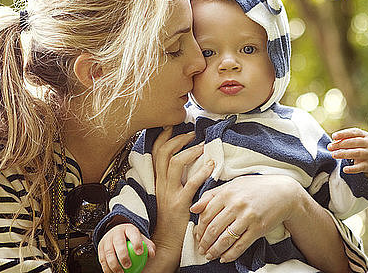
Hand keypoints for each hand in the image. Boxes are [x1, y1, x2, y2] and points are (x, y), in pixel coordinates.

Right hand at [98, 223, 154, 272]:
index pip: (133, 233)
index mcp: (128, 228)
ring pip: (108, 252)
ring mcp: (107, 239)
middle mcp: (116, 232)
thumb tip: (152, 254)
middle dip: (123, 255)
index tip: (140, 253)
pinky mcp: (100, 247)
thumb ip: (147, 246)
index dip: (136, 242)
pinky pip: (102, 259)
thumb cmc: (131, 239)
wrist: (116, 233)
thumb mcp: (141, 239)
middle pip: (118, 243)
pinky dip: (107, 268)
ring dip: (114, 265)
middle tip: (128, 266)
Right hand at [147, 127, 213, 270]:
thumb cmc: (170, 218)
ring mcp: (169, 193)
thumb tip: (183, 160)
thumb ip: (171, 178)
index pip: (155, 151)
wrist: (165, 242)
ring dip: (190, 151)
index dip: (163, 136)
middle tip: (192, 133)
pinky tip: (211, 166)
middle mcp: (161, 183)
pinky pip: (190, 184)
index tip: (174, 125)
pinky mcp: (180, 204)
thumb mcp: (166, 194)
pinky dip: (201, 172)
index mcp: (157, 180)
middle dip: (178, 138)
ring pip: (175, 163)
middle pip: (164, 152)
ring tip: (202, 147)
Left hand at [189, 175, 302, 263]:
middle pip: (213, 228)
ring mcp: (247, 217)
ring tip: (209, 255)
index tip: (197, 236)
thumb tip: (193, 208)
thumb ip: (212, 195)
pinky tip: (224, 258)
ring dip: (214, 250)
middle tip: (201, 249)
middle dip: (204, 242)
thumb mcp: (233, 185)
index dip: (199, 228)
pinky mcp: (258, 228)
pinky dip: (230, 254)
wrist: (283, 192)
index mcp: (227, 193)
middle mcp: (236, 205)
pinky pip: (240, 245)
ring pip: (225, 239)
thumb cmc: (255, 187)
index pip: (206, 214)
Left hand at [327, 127, 367, 178]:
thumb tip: (333, 142)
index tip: (333, 136)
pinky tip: (344, 169)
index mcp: (364, 135)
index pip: (354, 132)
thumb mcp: (354, 141)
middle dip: (340, 144)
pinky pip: (360, 167)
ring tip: (333, 155)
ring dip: (344, 154)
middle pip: (354, 142)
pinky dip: (352, 169)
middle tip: (329, 147)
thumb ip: (344, 139)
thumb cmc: (359, 147)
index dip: (343, 134)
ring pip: (356, 153)